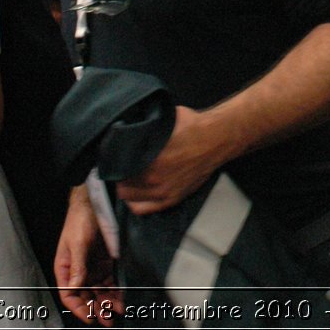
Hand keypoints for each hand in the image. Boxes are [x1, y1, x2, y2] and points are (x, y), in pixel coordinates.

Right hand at [55, 191, 120, 325]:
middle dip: (96, 309)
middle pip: (86, 297)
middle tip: (106, 319)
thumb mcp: (77, 244)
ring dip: (107, 303)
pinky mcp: (104, 265)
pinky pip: (109, 283)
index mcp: (65, 269)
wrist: (94, 204)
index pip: (69, 295)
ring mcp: (92, 269)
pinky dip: (115, 292)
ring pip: (98, 292)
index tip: (90, 316)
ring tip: (116, 312)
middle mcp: (78, 272)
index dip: (78, 308)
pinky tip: (120, 300)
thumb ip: (77, 267)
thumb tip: (75, 287)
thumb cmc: (79, 220)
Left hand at [116, 106, 231, 214]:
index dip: (113, 161)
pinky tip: (137, 192)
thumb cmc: (191, 126)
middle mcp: (154, 178)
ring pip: (129, 198)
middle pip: (120, 184)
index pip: (117, 167)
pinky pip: (144, 209)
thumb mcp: (162, 121)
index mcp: (150, 158)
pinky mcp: (172, 199)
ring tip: (128, 179)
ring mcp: (163, 191)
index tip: (113, 156)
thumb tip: (125, 128)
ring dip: (126, 188)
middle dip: (118, 175)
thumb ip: (143, 129)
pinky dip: (136, 202)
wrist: (217, 139)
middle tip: (119, 167)